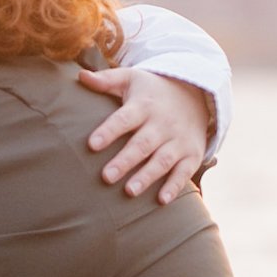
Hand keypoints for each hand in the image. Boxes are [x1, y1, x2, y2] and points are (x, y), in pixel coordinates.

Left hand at [79, 66, 216, 202]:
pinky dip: (174, 186)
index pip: (124, 119)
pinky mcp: (192, 154)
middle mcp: (163, 124)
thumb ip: (106, 80)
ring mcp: (179, 140)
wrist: (195, 93)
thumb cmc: (151, 91)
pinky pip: (184, 172)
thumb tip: (80, 76)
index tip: (92, 144)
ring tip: (129, 191)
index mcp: (144, 106)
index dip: (109, 131)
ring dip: (147, 176)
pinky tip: (161, 200)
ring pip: (163, 160)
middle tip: (106, 177)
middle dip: (125, 161)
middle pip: (143, 143)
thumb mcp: (131, 79)